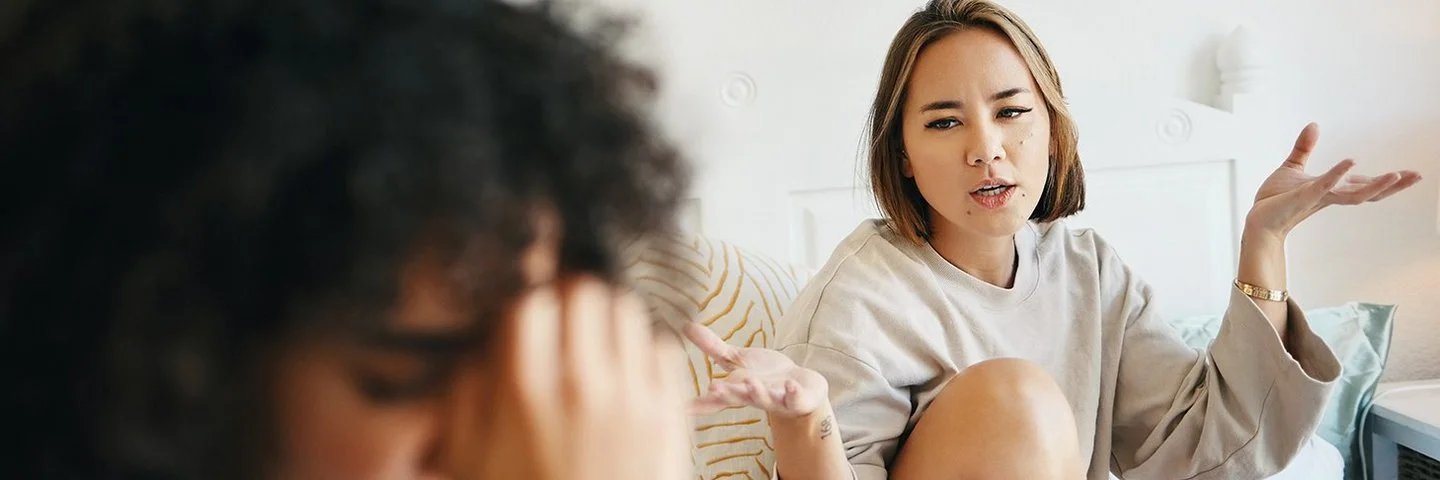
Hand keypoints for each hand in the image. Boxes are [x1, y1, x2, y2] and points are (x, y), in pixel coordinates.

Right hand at [455, 277, 691, 478]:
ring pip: (627, 308)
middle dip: (569, 301)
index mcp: (523, 393)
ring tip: (595, 346)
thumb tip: (481, 346)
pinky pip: (664, 344)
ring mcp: (633, 397)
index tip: (527, 317)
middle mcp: (581, 385)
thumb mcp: (470, 460)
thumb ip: (465, 395)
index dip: (526, 302)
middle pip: (584, 290)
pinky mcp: (669, 413)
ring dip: (608, 318)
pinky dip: (644, 347)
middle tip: (562, 325)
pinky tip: (626, 372)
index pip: (530, 300)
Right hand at [684, 323, 827, 418]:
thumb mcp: (736, 359)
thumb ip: (712, 347)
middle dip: (728, 393)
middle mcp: (753, 397)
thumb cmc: (764, 375)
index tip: (684, 407)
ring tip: (750, 382)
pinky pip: (794, 397)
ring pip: (765, 398)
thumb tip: (686, 326)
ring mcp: (776, 399)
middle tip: (714, 389)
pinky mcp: (796, 399)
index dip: (701, 402)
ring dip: (757, 392)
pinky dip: (792, 392)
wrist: (801, 389)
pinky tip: (790, 384)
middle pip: (739, 397)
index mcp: (737, 389)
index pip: (717, 397)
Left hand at [1246, 123, 1422, 237]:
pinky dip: (1337, 174)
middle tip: (1418, 176)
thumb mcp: (1293, 168)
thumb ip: (1305, 148)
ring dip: (1375, 184)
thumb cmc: (1274, 199)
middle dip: (1394, 185)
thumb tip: (1314, 124)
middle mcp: (1331, 195)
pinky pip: (1324, 185)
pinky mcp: (1303, 197)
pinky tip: (1351, 162)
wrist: (1257, 219)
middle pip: (1368, 191)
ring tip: (1396, 174)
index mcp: (1333, 188)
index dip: (1388, 180)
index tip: (1411, 173)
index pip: (1365, 184)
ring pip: (1354, 194)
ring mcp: (1319, 197)